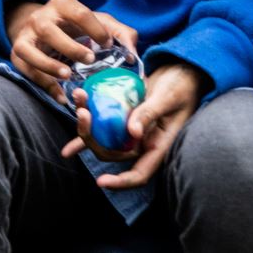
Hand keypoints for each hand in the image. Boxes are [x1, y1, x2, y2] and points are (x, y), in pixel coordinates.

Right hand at [6, 0, 138, 104]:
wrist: (44, 30)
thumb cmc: (77, 27)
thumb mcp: (99, 23)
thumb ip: (121, 34)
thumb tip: (132, 53)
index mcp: (62, 4)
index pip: (79, 13)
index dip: (95, 29)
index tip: (107, 44)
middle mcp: (40, 17)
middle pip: (49, 30)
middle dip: (69, 46)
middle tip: (89, 59)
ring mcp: (25, 36)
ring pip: (30, 50)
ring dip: (48, 65)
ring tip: (68, 76)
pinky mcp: (18, 54)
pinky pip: (26, 69)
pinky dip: (42, 83)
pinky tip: (60, 95)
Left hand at [62, 62, 204, 188]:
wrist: (182, 70)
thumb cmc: (182, 85)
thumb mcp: (168, 97)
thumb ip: (149, 113)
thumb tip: (132, 133)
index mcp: (158, 146)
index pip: (139, 174)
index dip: (121, 182)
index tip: (101, 181)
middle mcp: (142, 142)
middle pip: (112, 153)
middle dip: (92, 139)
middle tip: (84, 113)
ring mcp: (131, 130)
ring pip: (104, 138)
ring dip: (86, 125)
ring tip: (80, 99)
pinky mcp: (123, 115)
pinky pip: (102, 125)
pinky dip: (86, 126)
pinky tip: (70, 129)